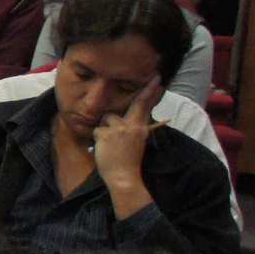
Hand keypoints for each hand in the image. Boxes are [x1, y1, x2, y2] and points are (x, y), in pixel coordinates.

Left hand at [91, 84, 160, 198]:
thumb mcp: (136, 141)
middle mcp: (132, 125)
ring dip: (105, 127)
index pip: (146, 106)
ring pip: (107, 118)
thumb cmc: (128, 160)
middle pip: (136, 104)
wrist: (123, 177)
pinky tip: (103, 148)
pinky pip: (96, 130)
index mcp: (141, 128)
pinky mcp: (105, 134)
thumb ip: (134, 127)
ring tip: (110, 143)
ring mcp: (119, 129)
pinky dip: (97, 138)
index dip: (151, 92)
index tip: (157, 79)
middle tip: (155, 76)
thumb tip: (131, 116)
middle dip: (147, 90)